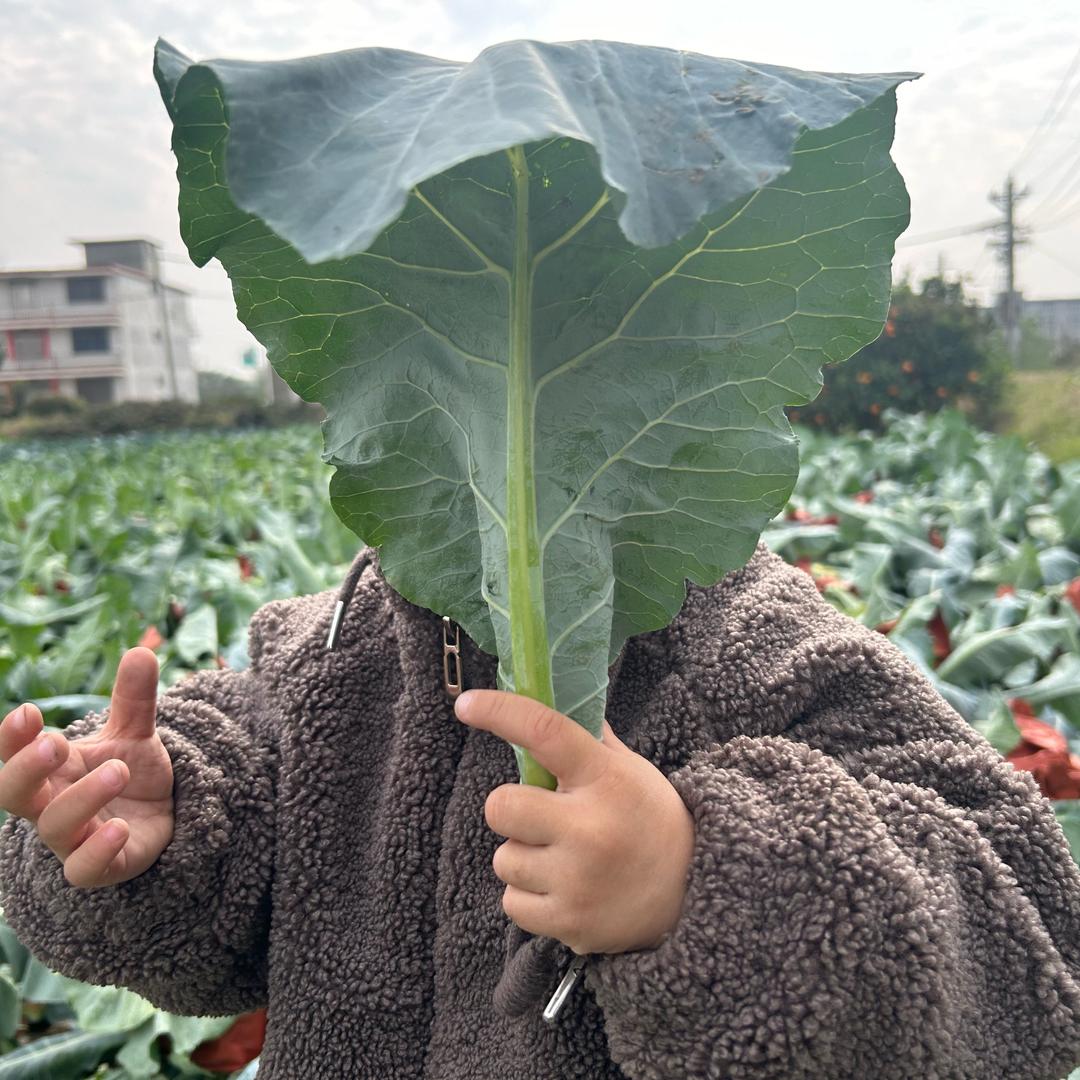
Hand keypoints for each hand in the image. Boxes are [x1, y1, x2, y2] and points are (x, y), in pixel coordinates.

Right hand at [0, 647, 173, 887]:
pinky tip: (118, 828)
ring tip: (118, 770)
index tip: (28, 712)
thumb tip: (142, 651)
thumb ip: (134, 698)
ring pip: (54, 826)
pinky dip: (98, 850)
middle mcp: (53, 805)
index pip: (15, 755)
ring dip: (82, 797)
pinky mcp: (105, 867)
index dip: (13, 738)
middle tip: (54, 744)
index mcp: (53, 769)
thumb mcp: (135, 732)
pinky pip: (85, 869)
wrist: (162, 817)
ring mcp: (75, 839)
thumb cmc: (129, 773)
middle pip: (14, 794)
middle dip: (26, 769)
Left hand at [455, 689, 695, 955]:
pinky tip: (563, 888)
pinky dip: (528, 896)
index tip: (466, 704)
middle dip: (512, 809)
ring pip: (504, 858)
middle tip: (541, 816)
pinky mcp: (569, 922)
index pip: (545, 732)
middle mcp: (590, 828)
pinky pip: (511, 901)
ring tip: (562, 858)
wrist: (694, 893)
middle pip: (500, 806)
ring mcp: (578, 880)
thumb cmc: (649, 819)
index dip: (500, 713)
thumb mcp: (630, 768)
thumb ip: (587, 739)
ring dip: (523, 856)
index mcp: (605, 778)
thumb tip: (547, 697)